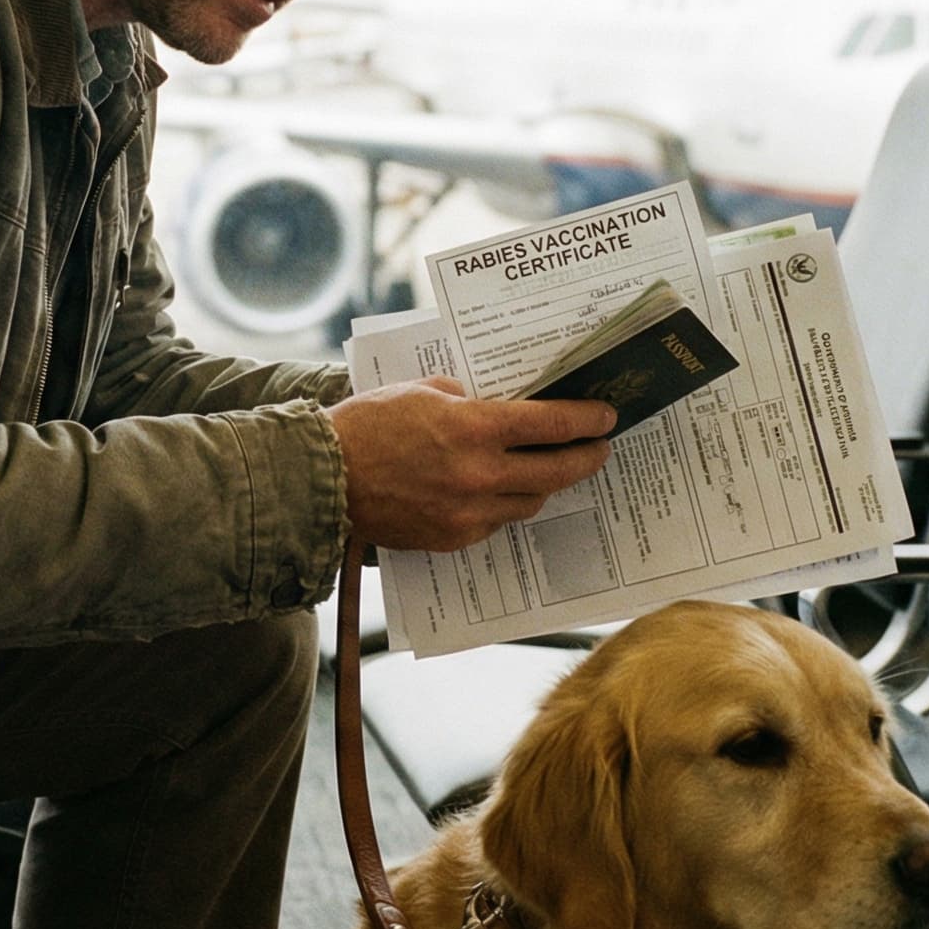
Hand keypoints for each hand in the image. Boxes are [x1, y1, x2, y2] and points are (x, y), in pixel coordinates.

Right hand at [325, 378, 617, 553]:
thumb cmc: (367, 425)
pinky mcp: (454, 538)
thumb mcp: (422, 390)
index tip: (606, 415)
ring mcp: (469, 513)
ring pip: (531, 501)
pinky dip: (504, 505)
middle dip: (586, 457)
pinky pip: (497, 522)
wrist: (322, 479)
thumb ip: (468, 398)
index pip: (553, 424)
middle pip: (557, 471)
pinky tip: (499, 490)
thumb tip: (501, 407)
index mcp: (474, 428)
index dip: (587, 419)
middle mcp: (480, 475)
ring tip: (548, 468)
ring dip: (545, 483)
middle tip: (599, 447)